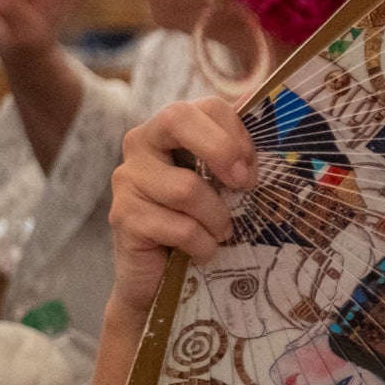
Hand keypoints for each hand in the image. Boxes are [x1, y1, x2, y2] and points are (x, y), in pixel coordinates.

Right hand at [105, 98, 253, 321]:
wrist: (158, 278)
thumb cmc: (196, 224)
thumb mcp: (220, 185)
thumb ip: (234, 152)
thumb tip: (262, 114)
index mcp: (167, 130)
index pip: (206, 107)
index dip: (237, 134)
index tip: (252, 170)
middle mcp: (140, 145)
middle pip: (178, 118)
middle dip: (222, 151)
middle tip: (244, 187)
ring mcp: (127, 179)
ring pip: (187, 187)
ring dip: (217, 218)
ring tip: (220, 233)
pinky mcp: (123, 216)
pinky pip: (179, 227)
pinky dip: (203, 245)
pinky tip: (202, 252)